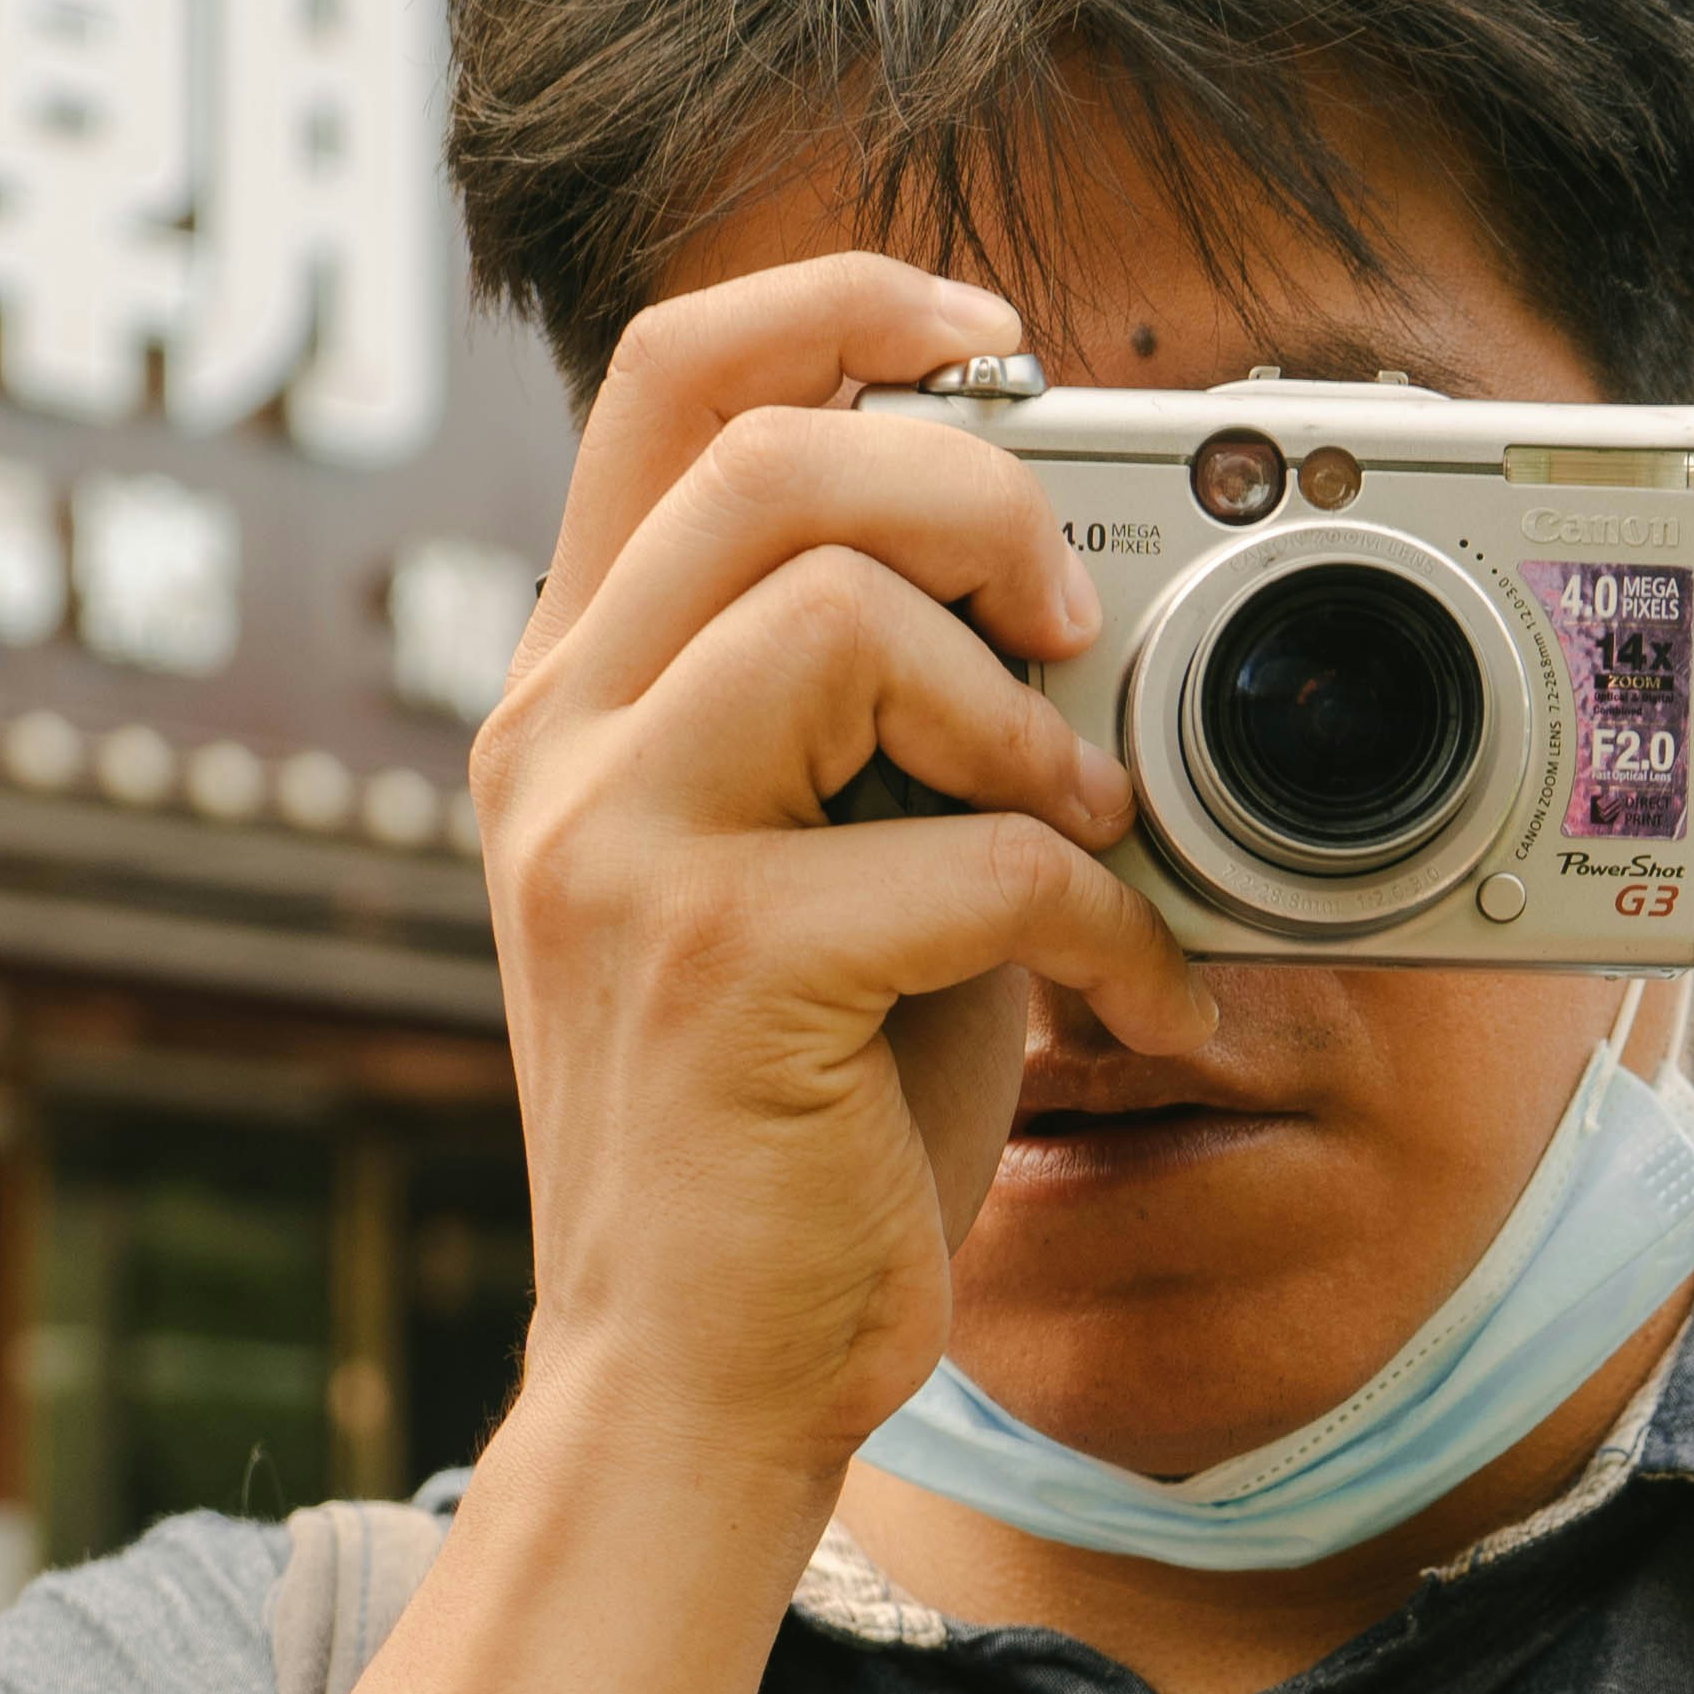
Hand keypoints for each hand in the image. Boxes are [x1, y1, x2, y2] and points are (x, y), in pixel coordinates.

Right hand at [467, 251, 1221, 1510]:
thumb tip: (1060, 594)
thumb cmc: (787, 1141)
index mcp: (578, 696)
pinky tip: (1132, 994)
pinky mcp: (716, 969)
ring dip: (1021, 711)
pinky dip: (1096, 915)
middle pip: (768, 455)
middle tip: (1073, 631)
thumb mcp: (824, 874)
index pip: (666, 382)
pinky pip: (961, 849)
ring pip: (835, 611)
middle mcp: (561, 744)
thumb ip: (882, 725)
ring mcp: (617, 849)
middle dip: (975, 502)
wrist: (695, 1384)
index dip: (843, 309)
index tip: (993, 350)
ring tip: (1087, 828)